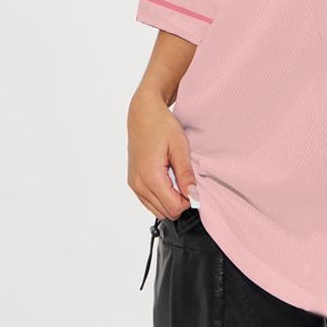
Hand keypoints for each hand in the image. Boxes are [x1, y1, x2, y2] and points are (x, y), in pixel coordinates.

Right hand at [126, 87, 198, 219]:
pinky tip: (169, 180)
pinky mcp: (133, 181)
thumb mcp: (180, 148)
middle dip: (180, 202)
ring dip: (170, 201)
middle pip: (165, 213)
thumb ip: (186, 175)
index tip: (194, 187)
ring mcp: (134, 184)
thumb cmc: (161, 126)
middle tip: (187, 182)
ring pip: (156, 210)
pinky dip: (161, 197)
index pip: (173, 208)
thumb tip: (193, 197)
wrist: (143, 114)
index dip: (188, 201)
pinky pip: (148, 201)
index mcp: (150, 177)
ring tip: (178, 179)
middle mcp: (138, 184)